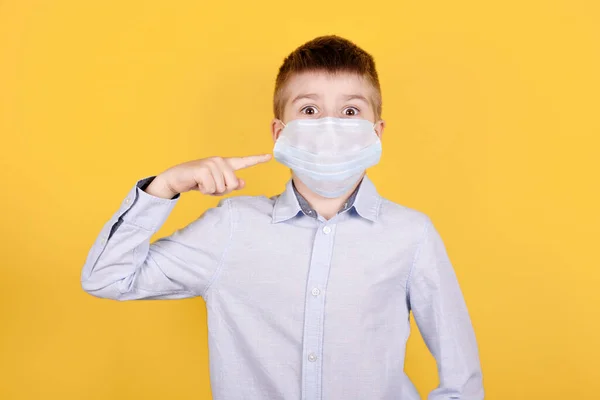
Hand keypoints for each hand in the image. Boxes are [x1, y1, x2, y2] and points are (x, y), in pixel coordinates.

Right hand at [145, 154, 271, 198]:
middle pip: (233, 184)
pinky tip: (196, 184)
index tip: (269, 156)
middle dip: (221, 190)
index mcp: (225, 164)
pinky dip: (204, 191)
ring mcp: (211, 163)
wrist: (175, 179)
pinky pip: (212, 189)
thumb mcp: (215, 184)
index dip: (257, 160)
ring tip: (201, 184)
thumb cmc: (197, 182)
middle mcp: (220, 161)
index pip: (243, 162)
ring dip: (211, 191)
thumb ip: (229, 184)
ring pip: (222, 188)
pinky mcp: (203, 169)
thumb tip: (242, 183)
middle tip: (208, 186)